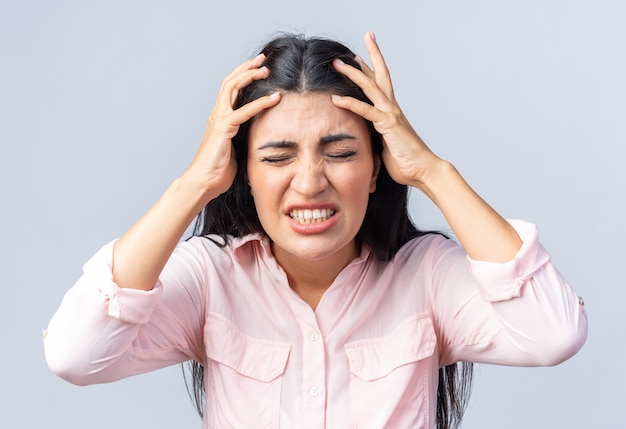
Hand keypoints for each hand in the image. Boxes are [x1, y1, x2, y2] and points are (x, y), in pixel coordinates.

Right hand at [184, 54, 281, 199]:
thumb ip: (244, 136)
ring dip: (250, 76)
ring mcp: (218, 119)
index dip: (243, 75)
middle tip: (263, 59)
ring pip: (232, 88)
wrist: (204, 182)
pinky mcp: (223, 128)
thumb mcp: (236, 148)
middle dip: (246, 68)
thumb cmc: (219, 170)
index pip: (230, 89)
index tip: (258, 67)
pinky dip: (260, 103)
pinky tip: (274, 98)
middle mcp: (217, 114)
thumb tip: (260, 134)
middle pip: (230, 81)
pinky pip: (244, 111)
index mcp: (220, 117)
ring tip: (266, 69)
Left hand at [331, 32, 440, 190]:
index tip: (359, 56)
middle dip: (370, 55)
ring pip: (370, 87)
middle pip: (380, 75)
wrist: (424, 170)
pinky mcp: (388, 125)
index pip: (380, 84)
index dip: (370, 69)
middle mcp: (392, 108)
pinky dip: (350, 104)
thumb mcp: (385, 146)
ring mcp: (391, 114)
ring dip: (353, 73)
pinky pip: (366, 111)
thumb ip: (375, 137)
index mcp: (391, 112)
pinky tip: (335, 98)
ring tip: (337, 62)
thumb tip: (364, 137)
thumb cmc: (406, 162)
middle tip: (364, 37)